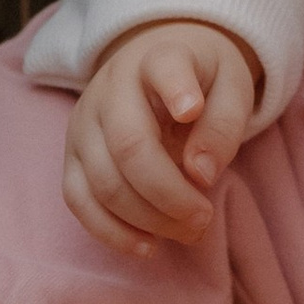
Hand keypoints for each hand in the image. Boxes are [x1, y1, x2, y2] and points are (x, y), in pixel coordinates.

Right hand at [64, 19, 260, 260]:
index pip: (164, 67)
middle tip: (205, 217)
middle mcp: (111, 88)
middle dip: (169, 194)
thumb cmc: (202, 82)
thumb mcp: (232, 88)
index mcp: (159, 58)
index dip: (177, 89)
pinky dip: (112, 232)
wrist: (156, 67)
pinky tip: (149, 245)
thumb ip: (224, 125)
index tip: (192, 110)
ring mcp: (84, 123)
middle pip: (129, 146)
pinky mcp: (71, 157)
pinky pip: (78, 200)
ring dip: (148, 219)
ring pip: (103, 182)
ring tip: (189, 230)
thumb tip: (200, 175)